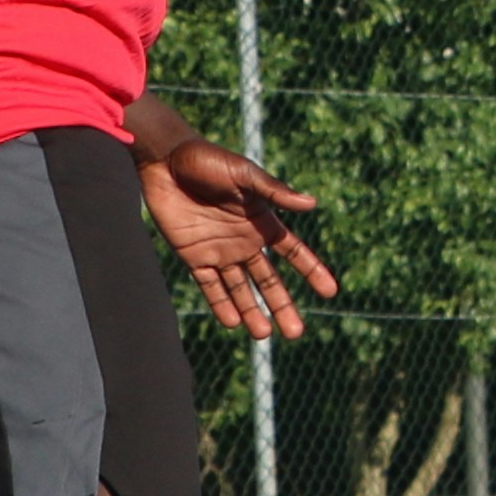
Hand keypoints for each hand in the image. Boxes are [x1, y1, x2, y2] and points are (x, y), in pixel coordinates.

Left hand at [142, 135, 335, 336]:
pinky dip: (220, 304)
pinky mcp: (193, 256)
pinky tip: (233, 322)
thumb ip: (274, 191)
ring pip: (241, 289)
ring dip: (252, 312)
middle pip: (269, 280)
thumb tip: (312, 204)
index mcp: (262, 221)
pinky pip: (209, 286)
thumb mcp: (244, 174)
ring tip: (264, 335)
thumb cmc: (208, 160)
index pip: (293, 252)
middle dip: (282, 305)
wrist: (165, 161)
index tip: (330, 292)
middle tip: (296, 333)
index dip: (312, 271)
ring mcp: (219, 251)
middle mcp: (244, 241)